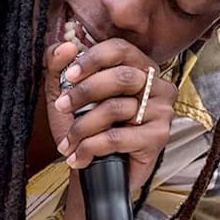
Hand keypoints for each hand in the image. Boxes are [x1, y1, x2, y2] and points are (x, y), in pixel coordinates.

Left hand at [46, 38, 177, 191]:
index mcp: (139, 67)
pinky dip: (91, 147)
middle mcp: (158, 86)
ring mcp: (162, 112)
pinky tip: (79, 157)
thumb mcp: (64, 93)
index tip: (69, 76)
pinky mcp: (158, 138)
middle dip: (84, 93)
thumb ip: (58, 65)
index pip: (120, 49)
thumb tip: (65, 47)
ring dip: (82, 128)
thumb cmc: (86, 128)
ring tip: (68, 142)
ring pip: (116, 108)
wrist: (97, 172)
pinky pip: (117, 137)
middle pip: (122, 77)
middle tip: (61, 108)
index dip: (93, 59)